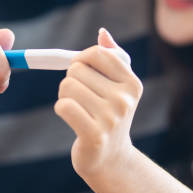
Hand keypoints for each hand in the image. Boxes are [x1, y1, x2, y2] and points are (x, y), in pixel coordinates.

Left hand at [54, 28, 141, 177]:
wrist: (110, 158)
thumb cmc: (110, 114)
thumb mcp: (118, 86)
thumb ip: (113, 57)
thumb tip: (102, 33)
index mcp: (132, 83)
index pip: (97, 54)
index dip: (81, 59)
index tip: (80, 70)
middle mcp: (125, 99)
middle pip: (77, 69)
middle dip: (71, 80)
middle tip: (80, 96)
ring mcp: (111, 118)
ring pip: (67, 86)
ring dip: (64, 95)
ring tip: (76, 107)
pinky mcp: (94, 135)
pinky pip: (64, 106)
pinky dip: (61, 109)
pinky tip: (71, 117)